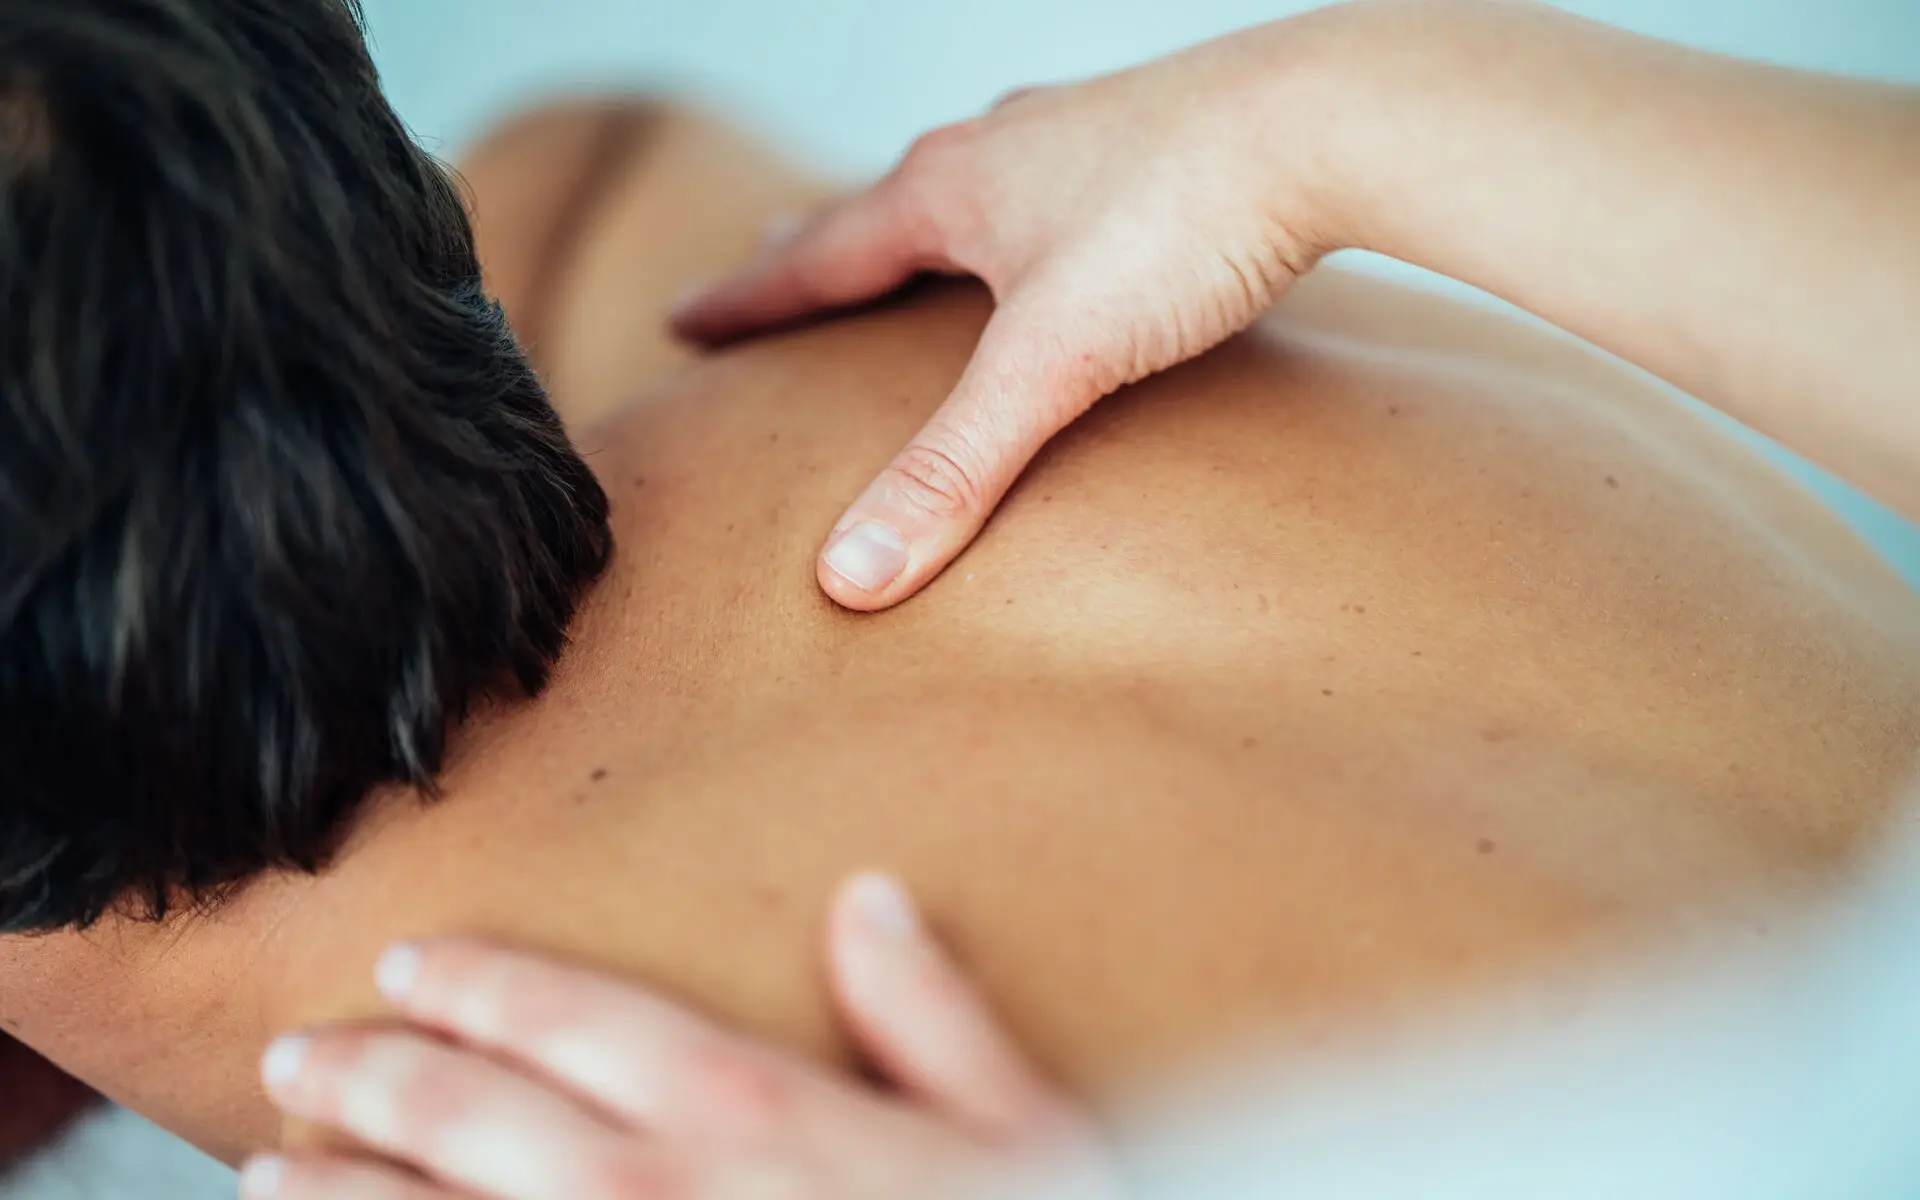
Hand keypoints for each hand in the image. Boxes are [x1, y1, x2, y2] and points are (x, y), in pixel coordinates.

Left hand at [243, 874, 1111, 1198]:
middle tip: (299, 1057)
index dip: (485, 985)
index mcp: (754, 1114)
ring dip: (336, 1195)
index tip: (415, 964)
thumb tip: (871, 899)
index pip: (585, 1020)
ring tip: (269, 1167)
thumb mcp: (1023, 1134)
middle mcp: (653, 1193)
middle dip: (371, 1078)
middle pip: (472, 1117)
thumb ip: (934, 1016)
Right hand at [670, 20, 1344, 609]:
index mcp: (947, 189)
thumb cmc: (1185, 221)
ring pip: (970, 181)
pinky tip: (1056, 217)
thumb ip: (955, 468)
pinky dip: (1018, 208)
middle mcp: (998, 147)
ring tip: (905, 235)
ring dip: (922, 217)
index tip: (684, 319)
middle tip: (769, 260)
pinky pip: (1052, 178)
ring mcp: (1076, 133)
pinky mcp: (1154, 136)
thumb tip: (852, 570)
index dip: (748, 299)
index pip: (816, 257)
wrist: (1332, 118)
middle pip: (880, 207)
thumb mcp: (1052, 362)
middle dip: (821, 246)